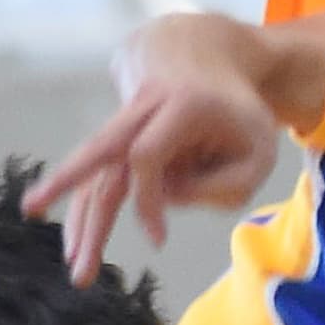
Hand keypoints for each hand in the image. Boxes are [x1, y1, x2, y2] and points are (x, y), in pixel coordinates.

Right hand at [27, 21, 287, 279]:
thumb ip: (224, 185)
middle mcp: (143, 108)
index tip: (157, 241)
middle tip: (65, 247)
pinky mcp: (118, 137)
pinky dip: (89, 209)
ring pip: (94, 170)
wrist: (202, 54)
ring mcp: (124, 121)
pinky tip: (80, 245)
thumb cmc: (241, 114)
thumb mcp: (259, 152)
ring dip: (82, 219)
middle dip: (73, 195)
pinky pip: (99, 176)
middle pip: (99, 154)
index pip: (146, 155)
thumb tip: (166, 202)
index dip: (147, 199)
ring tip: (77, 269)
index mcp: (180, 105)